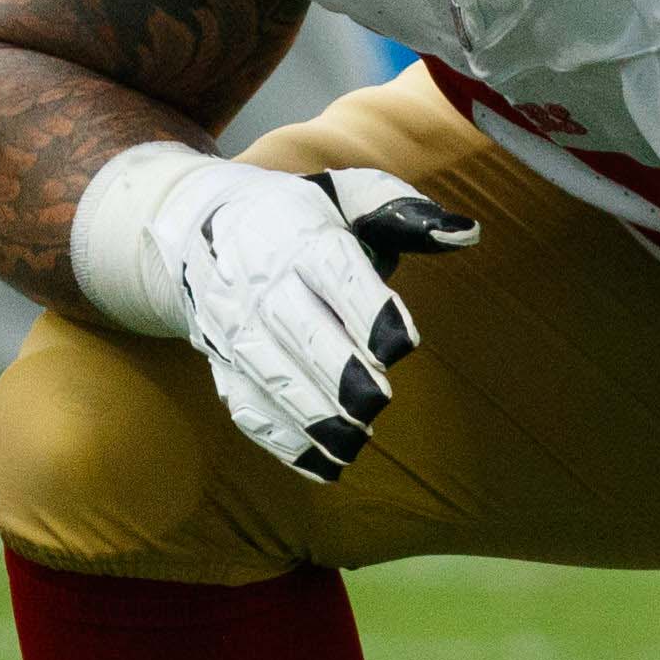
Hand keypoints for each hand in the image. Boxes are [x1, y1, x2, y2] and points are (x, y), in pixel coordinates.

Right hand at [72, 145, 476, 482]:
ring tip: (352, 443)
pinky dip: (279, 438)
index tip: (400, 344)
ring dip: (308, 413)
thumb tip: (466, 233)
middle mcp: (259, 280)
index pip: (332, 270)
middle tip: (375, 403)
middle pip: (294, 327)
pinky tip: (321, 463)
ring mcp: (233, 322)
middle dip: (333, 370)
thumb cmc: (295, 216)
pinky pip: (243, 402)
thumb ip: (404, 213)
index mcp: (298, 234)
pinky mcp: (222, 360)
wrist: (194, 225)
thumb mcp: (346, 196)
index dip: (366, 309)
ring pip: (267, 372)